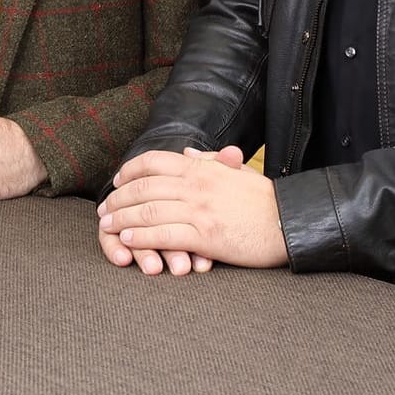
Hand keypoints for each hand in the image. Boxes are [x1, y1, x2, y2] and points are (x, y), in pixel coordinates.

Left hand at [97, 146, 283, 272]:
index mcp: (202, 168)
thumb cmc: (265, 200)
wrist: (290, 223)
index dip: (130, 171)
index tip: (117, 182)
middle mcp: (196, 185)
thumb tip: (187, 154)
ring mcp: (199, 210)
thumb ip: (210, 162)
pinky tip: (128, 240)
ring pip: (148, 211)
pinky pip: (164, 234)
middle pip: (144, 187)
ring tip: (107, 225)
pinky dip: (142, 237)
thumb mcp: (236, 172)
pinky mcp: (205, 236)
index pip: (154, 161)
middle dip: (118, 198)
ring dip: (122, 219)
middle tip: (104, 209)